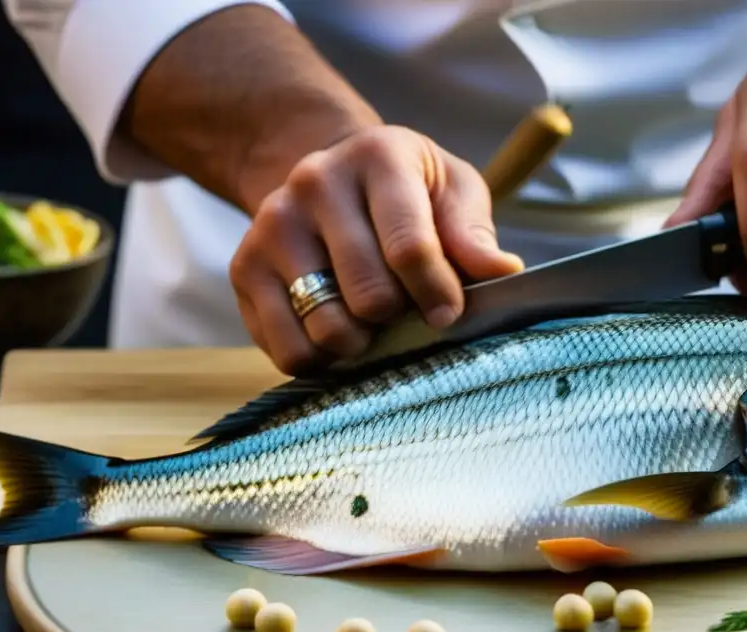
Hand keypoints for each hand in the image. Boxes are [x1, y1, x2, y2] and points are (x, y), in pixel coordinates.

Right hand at [229, 125, 523, 374]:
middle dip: (400, 319)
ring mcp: (272, 227)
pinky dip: (322, 358)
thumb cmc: (405, 193)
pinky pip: (288, 349)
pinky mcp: (244, 270)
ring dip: (362, 343)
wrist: (327, 178)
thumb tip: (503, 273)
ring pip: (326, 328)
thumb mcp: (452, 192)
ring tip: (372, 321)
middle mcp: (315, 183)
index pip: (410, 247)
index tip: (448, 313)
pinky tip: (338, 331)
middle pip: (370, 296)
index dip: (437, 294)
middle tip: (405, 311)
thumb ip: (473, 234)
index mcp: (378, 157)